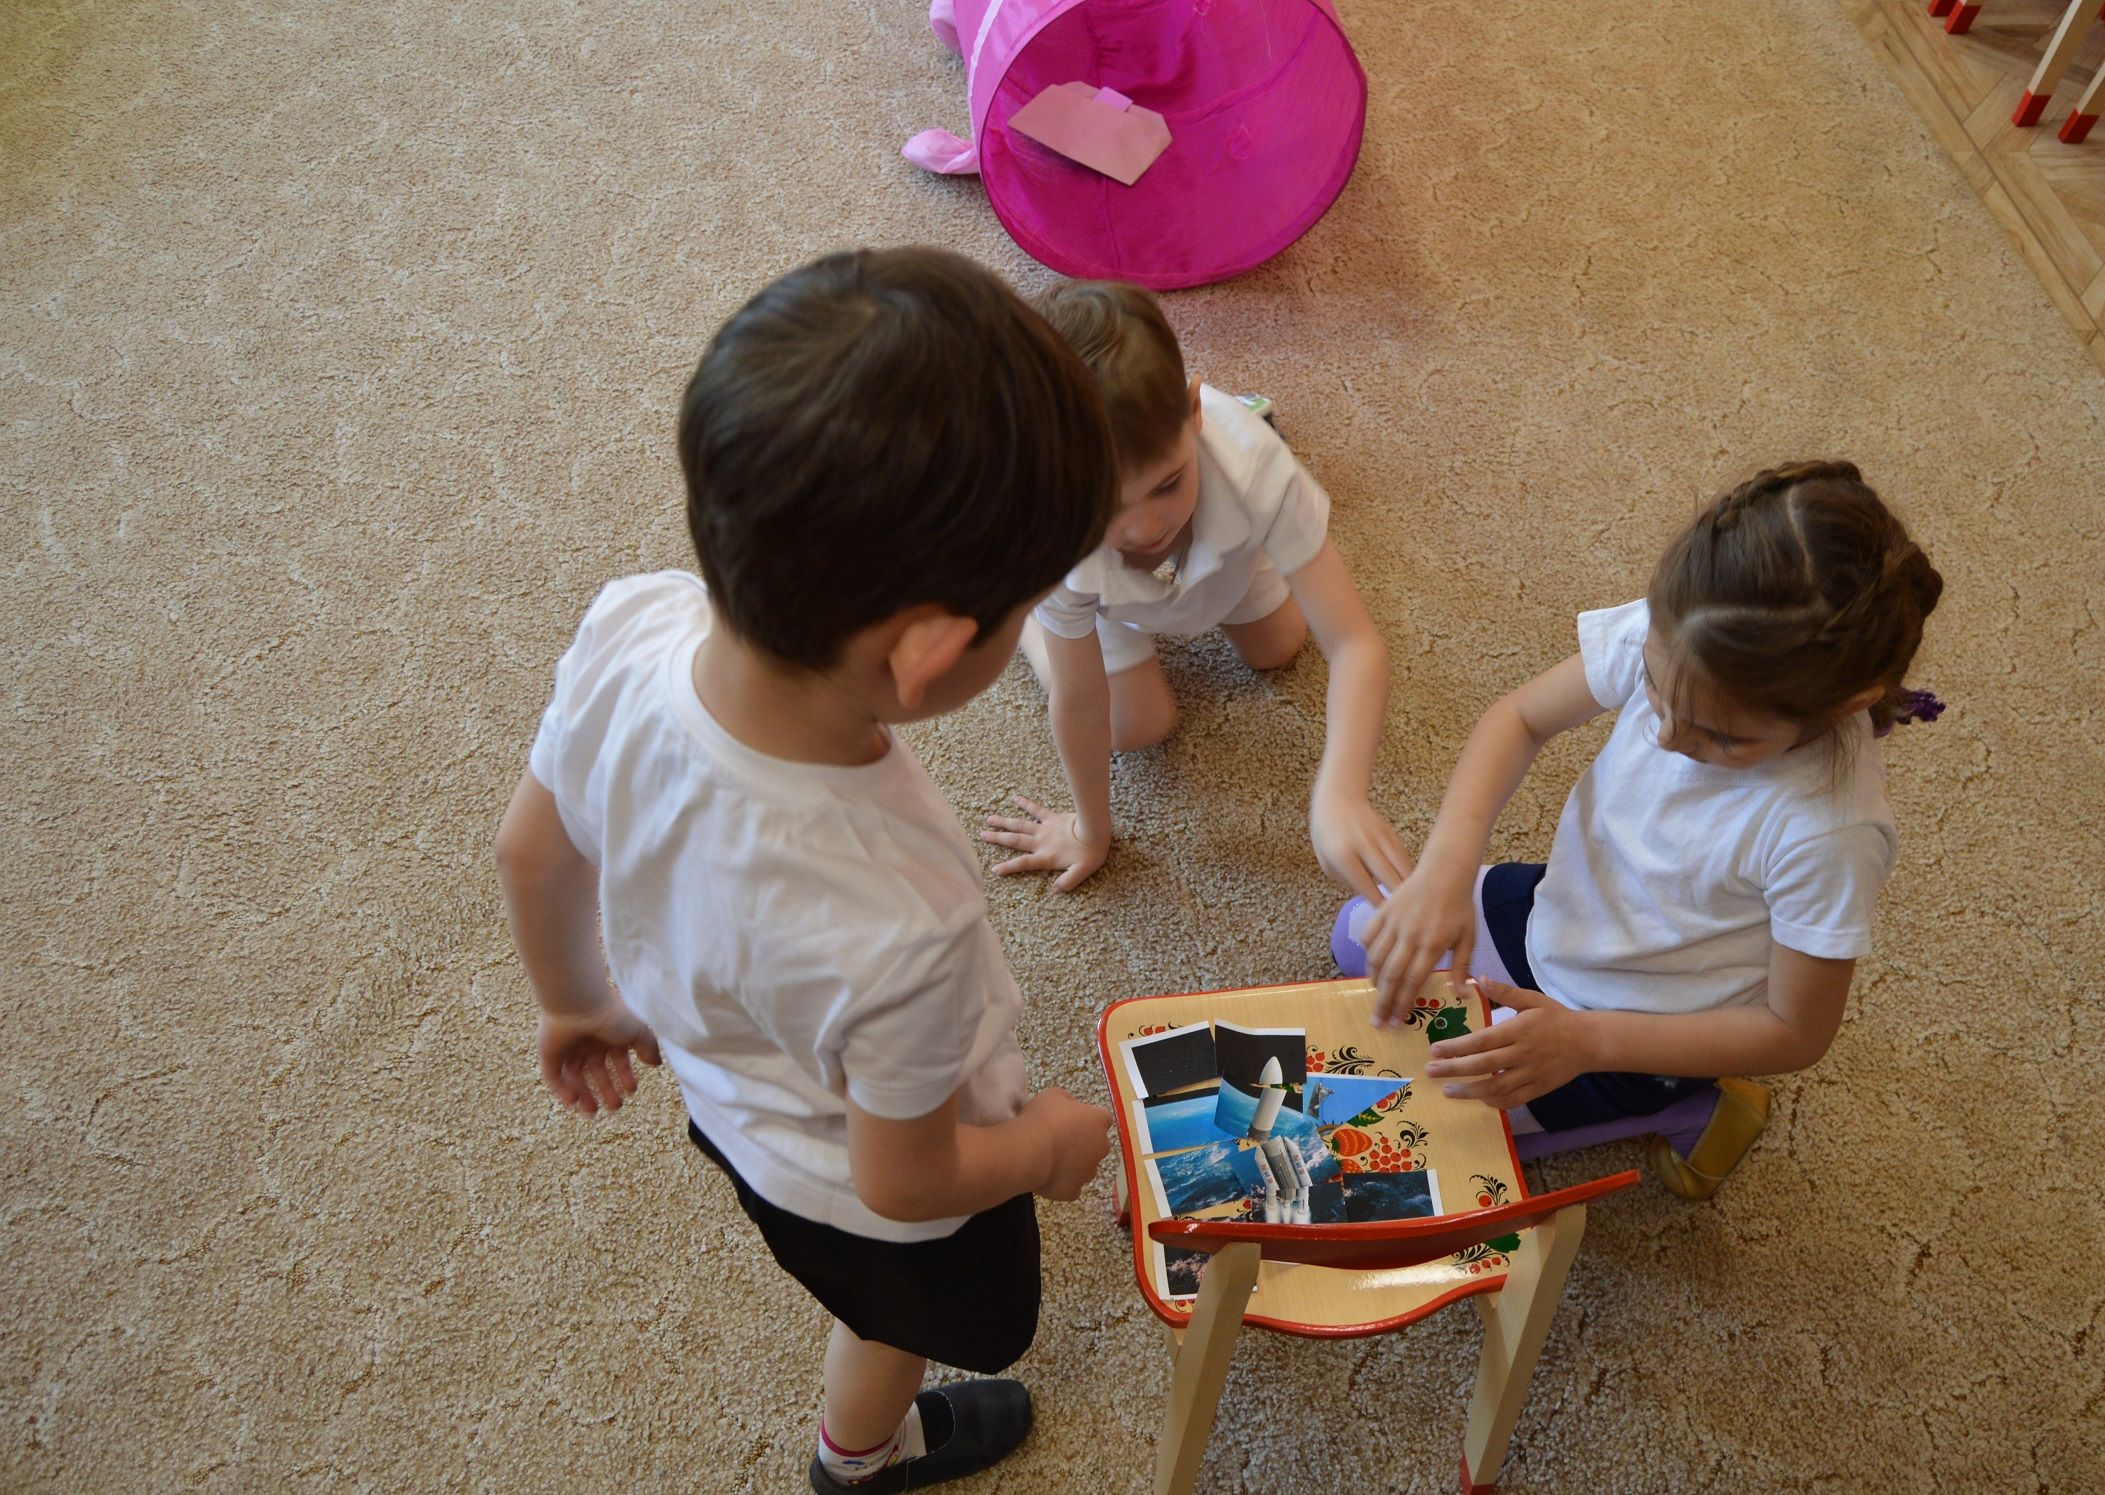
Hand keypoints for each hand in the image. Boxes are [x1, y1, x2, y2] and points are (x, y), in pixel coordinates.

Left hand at [539, 1003, 662, 1115]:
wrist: (579, 1004)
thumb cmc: (611, 1015)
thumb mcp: (638, 1032)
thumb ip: (649, 1048)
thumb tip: (656, 1064)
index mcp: (609, 1035)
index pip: (617, 1061)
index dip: (624, 1076)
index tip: (631, 1091)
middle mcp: (588, 1042)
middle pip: (596, 1072)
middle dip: (606, 1090)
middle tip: (614, 1107)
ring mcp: (568, 1048)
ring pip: (575, 1078)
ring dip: (584, 1096)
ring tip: (592, 1111)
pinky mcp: (549, 1054)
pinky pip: (554, 1078)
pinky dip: (563, 1091)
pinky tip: (574, 1101)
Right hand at [980, 794, 1109, 892]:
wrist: (1096, 829)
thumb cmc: (1091, 852)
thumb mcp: (1082, 872)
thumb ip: (1067, 882)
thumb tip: (1055, 890)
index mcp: (1046, 857)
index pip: (1023, 863)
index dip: (1008, 867)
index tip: (994, 869)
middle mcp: (1041, 842)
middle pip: (1015, 841)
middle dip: (997, 839)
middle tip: (981, 834)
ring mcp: (1045, 828)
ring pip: (1020, 825)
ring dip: (1004, 822)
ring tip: (989, 819)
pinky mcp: (1053, 817)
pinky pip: (1036, 809)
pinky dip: (1026, 803)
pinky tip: (1016, 798)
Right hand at [1020, 1086, 1112, 1199]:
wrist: (1029, 1150)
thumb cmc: (1043, 1117)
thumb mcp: (1054, 1095)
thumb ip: (1068, 1101)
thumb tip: (1071, 1109)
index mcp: (1099, 1121)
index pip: (1101, 1119)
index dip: (1086, 1120)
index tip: (1071, 1121)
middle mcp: (1101, 1147)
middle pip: (1097, 1145)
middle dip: (1083, 1144)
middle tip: (1060, 1141)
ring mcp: (1088, 1172)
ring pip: (1086, 1168)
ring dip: (1074, 1165)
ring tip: (1051, 1159)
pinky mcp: (1073, 1192)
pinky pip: (1071, 1187)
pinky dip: (1062, 1183)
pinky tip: (1047, 1176)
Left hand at [1309, 783, 1412, 904]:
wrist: (1338, 799)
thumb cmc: (1327, 835)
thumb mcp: (1327, 861)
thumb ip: (1347, 880)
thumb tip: (1370, 897)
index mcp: (1343, 856)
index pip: (1366, 886)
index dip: (1378, 903)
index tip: (1384, 917)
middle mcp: (1364, 846)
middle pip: (1389, 877)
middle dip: (1398, 898)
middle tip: (1404, 915)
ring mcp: (1380, 838)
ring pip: (1401, 867)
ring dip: (1409, 886)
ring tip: (1414, 903)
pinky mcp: (1391, 834)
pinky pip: (1404, 857)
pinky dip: (1408, 872)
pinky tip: (1413, 885)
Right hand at [1364, 855, 1478, 1025]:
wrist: (1444, 871)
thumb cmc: (1460, 906)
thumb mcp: (1468, 938)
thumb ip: (1463, 967)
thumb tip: (1463, 994)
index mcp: (1432, 944)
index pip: (1413, 981)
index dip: (1403, 1003)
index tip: (1397, 1021)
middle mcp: (1409, 935)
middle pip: (1391, 975)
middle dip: (1383, 1002)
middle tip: (1377, 1022)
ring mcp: (1393, 922)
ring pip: (1375, 958)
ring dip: (1374, 980)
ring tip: (1376, 995)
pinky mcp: (1383, 911)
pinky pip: (1368, 937)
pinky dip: (1368, 953)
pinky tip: (1373, 965)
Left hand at [1421, 979, 1590, 1109]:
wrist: (1589, 1041)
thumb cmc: (1556, 1018)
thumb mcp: (1533, 999)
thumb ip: (1505, 992)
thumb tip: (1478, 979)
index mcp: (1518, 1030)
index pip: (1482, 1041)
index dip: (1457, 1047)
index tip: (1434, 1050)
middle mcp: (1523, 1053)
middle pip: (1484, 1065)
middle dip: (1454, 1069)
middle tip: (1430, 1072)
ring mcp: (1531, 1073)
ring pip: (1497, 1087)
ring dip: (1470, 1091)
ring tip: (1447, 1091)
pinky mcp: (1540, 1088)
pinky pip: (1515, 1100)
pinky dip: (1496, 1102)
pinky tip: (1480, 1099)